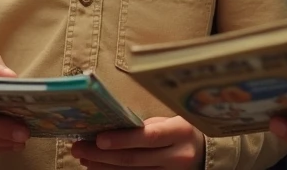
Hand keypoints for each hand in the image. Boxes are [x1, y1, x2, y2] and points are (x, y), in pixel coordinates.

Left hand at [71, 117, 204, 169]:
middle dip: (102, 154)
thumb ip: (145, 127)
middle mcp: (177, 157)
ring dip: (103, 167)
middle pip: (134, 159)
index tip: (98, 138)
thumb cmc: (181, 131)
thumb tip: (110, 128)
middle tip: (79, 148)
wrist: (207, 153)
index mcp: (180, 133)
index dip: (122, 139)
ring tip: (84, 159)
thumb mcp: (169, 122)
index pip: (148, 137)